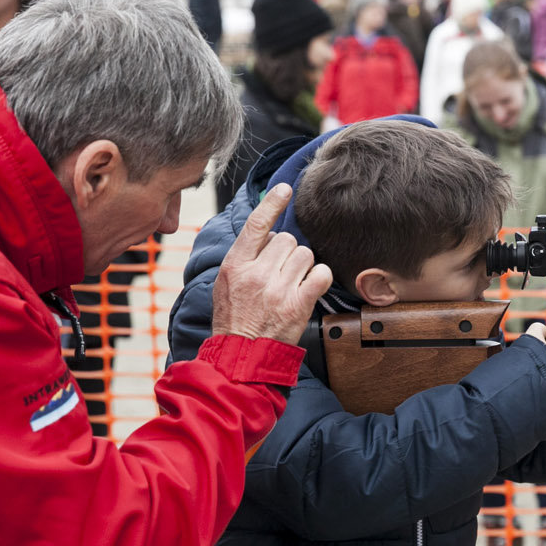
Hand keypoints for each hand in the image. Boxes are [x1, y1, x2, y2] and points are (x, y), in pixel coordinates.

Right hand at [211, 183, 333, 342]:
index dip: (272, 204)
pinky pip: (321, 274)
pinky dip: (320, 277)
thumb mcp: (225, 283)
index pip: (255, 225)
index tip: (284, 188)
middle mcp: (256, 274)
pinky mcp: (298, 304)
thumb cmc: (233, 319)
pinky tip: (310, 286)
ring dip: (303, 265)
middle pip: (286, 239)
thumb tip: (267, 231)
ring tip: (291, 283)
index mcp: (235, 265)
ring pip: (305, 254)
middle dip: (287, 252)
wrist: (241, 356)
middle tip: (280, 273)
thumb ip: (244, 256)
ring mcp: (278, 289)